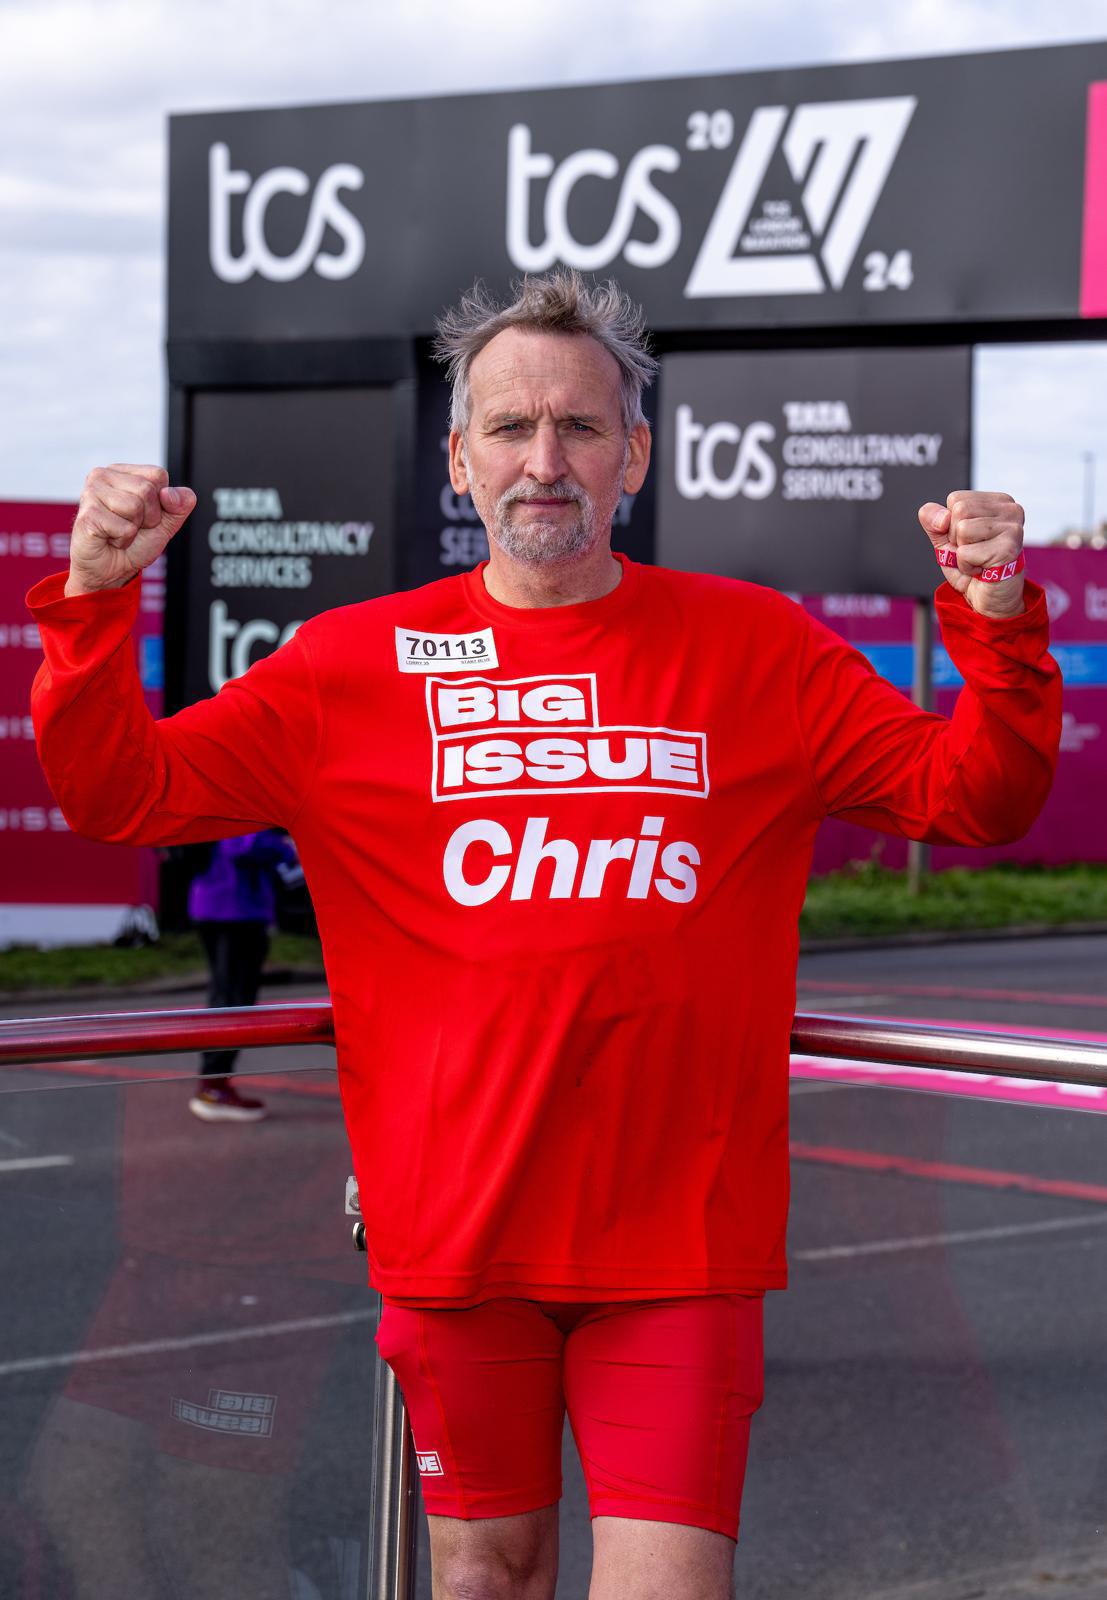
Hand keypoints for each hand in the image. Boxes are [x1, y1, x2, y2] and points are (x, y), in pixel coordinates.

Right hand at [65, 465, 196, 596]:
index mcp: (122, 472)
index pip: (158, 475)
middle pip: (146, 490)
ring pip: (135, 506)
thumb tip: (170, 494)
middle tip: (131, 527)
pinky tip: (110, 539)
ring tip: (119, 532)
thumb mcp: (166, 522)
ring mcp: (91, 493)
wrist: (110, 571)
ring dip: (134, 529)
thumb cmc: (134, 543)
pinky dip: (123, 540)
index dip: (160, 501)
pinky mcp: (87, 515)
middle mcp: (102, 476)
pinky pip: (125, 528)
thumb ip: (180, 505)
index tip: (144, 515)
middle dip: (148, 517)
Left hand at [917, 491, 1024, 618]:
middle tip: (974, 552)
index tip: (969, 540)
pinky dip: (966, 566)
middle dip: (956, 538)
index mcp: (998, 501)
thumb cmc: (972, 567)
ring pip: (962, 530)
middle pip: (959, 511)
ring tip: (978, 561)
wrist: (990, 599)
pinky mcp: (1008, 548)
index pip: (956, 499)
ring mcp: (1013, 528)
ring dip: (962, 553)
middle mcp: (1010, 509)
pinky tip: (982, 570)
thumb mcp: (945, 540)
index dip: (951, 524)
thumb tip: (941, 518)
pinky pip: (965, 552)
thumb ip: (934, 521)